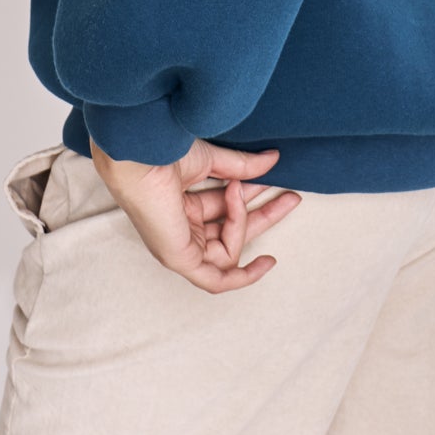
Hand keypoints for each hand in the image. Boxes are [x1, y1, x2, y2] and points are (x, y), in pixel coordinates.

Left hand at [89, 135, 301, 293]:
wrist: (142, 156)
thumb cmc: (163, 154)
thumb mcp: (212, 161)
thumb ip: (242, 168)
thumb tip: (273, 160)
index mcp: (183, 207)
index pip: (226, 212)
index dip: (253, 200)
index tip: (279, 185)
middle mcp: (181, 230)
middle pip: (232, 233)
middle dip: (264, 215)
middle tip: (292, 198)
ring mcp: (179, 247)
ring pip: (227, 249)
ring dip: (241, 220)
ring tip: (238, 189)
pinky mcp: (178, 258)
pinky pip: (215, 279)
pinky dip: (241, 276)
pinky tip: (265, 263)